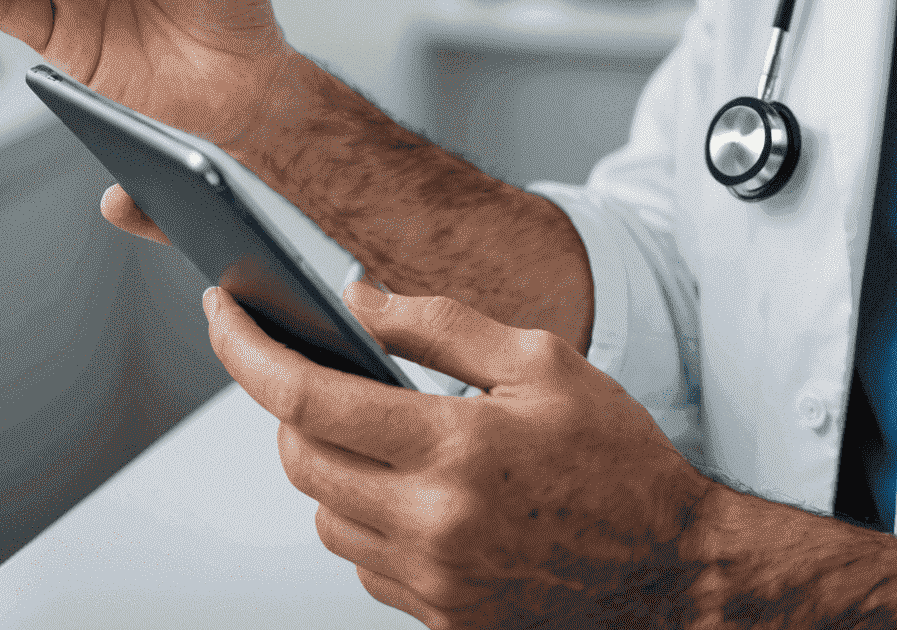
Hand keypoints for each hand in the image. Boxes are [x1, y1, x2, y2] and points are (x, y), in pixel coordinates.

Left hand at [204, 280, 713, 628]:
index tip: (222, 311)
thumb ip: (437, 323)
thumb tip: (355, 298)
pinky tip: (415, 489)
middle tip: (315, 367)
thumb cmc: (616, 458)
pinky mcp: (440, 620)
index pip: (308, 398)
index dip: (248, 350)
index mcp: (453, 449)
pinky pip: (364, 564)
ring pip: (325, 515)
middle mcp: (430, 526)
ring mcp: (431, 583)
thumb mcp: (541, 360)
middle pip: (300, 461)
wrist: (674, 572)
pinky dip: (367, 518)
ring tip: (384, 432)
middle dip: (288, 407)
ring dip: (330, 466)